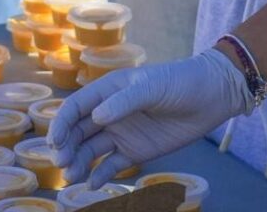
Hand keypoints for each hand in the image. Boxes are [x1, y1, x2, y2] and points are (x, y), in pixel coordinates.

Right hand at [50, 49, 249, 187]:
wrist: (211, 96)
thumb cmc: (180, 82)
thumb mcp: (152, 86)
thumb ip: (125, 101)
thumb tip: (97, 116)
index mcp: (108, 91)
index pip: (76, 108)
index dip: (62, 124)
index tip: (55, 142)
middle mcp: (109, 113)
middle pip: (78, 132)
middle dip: (66, 147)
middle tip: (62, 163)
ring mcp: (121, 133)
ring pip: (90, 150)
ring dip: (78, 163)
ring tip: (72, 178)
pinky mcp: (135, 151)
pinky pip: (111, 165)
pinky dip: (99, 175)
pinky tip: (91, 184)